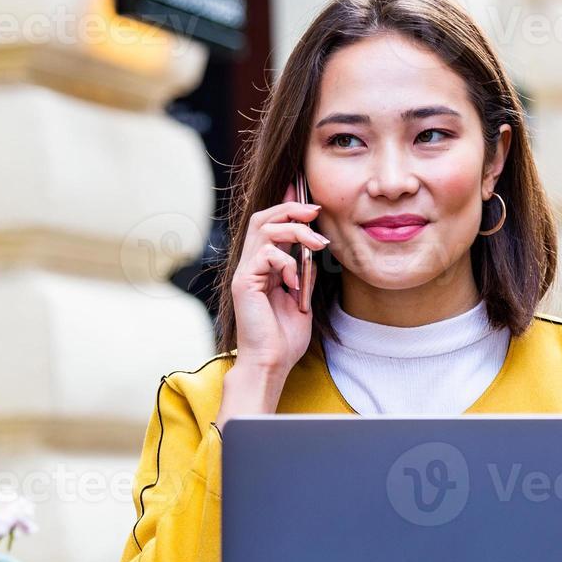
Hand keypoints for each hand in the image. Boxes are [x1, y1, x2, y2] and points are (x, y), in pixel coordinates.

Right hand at [227, 180, 328, 381]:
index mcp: (263, 267)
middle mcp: (250, 265)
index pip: (270, 225)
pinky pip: (267, 255)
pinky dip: (288, 263)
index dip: (286, 206)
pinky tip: (295, 283)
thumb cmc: (284, 338)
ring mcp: (245, 272)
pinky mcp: (245, 282)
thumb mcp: (302, 298)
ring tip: (316, 244)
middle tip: (315, 211)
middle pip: (263, 218)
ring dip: (295, 231)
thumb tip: (313, 249)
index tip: (308, 198)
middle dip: (290, 208)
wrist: (270, 363)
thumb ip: (304, 273)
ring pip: (265, 228)